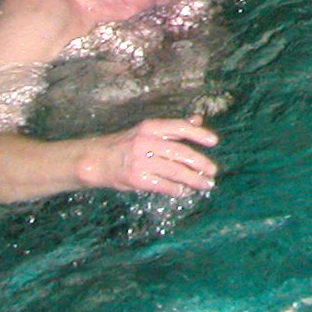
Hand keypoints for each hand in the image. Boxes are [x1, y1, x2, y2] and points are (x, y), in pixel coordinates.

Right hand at [80, 117, 218, 194]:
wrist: (96, 160)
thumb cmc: (125, 144)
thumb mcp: (147, 130)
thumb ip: (173, 128)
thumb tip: (198, 119)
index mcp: (151, 127)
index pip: (179, 127)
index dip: (198, 134)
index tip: (214, 142)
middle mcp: (146, 142)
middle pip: (181, 152)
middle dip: (200, 163)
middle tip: (213, 171)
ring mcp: (141, 161)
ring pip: (175, 171)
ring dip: (194, 180)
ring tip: (205, 184)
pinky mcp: (137, 179)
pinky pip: (163, 185)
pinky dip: (177, 189)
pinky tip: (184, 191)